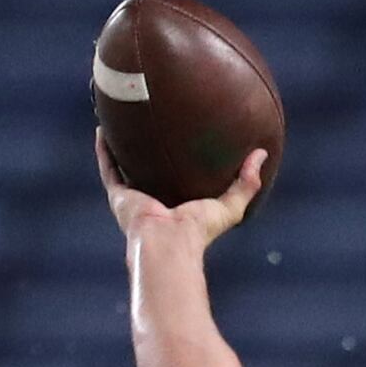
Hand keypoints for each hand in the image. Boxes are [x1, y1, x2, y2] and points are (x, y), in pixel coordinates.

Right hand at [100, 133, 267, 256]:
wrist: (168, 244)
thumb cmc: (198, 231)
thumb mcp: (230, 206)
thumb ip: (247, 183)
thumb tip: (262, 154)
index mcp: (177, 205)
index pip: (176, 182)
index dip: (178, 164)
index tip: (183, 141)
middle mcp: (152, 201)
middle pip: (148, 172)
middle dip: (147, 153)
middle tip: (151, 125)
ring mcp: (133, 199)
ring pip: (124, 167)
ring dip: (121, 148)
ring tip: (121, 123)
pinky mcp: (119, 196)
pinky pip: (108, 168)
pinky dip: (104, 150)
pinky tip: (103, 128)